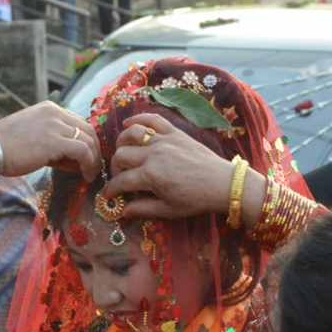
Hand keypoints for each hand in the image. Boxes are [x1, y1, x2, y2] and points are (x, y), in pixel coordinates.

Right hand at [0, 101, 99, 181]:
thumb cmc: (5, 147)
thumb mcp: (33, 136)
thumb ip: (54, 142)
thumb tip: (76, 160)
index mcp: (49, 109)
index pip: (78, 122)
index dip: (86, 141)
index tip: (87, 158)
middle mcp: (55, 113)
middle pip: (88, 129)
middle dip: (95, 150)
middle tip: (94, 167)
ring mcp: (55, 125)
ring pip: (88, 140)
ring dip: (94, 160)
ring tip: (91, 175)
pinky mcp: (54, 141)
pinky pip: (83, 151)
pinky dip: (89, 165)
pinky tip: (85, 176)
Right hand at [102, 113, 264, 224]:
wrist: (222, 183)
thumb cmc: (196, 199)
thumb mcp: (168, 209)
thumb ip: (142, 209)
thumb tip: (122, 212)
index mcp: (150, 176)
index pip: (121, 181)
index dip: (111, 189)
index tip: (109, 195)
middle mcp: (153, 154)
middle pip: (121, 156)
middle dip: (115, 169)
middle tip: (121, 177)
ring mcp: (164, 140)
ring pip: (131, 134)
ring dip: (122, 143)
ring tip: (124, 152)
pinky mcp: (174, 132)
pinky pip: (152, 119)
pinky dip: (139, 119)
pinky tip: (130, 123)